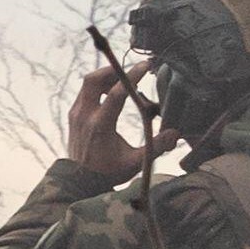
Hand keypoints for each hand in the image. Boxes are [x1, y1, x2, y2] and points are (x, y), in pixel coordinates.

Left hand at [63, 61, 165, 176]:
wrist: (79, 182)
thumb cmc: (109, 172)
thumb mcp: (135, 162)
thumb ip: (156, 147)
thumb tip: (176, 133)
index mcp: (100, 126)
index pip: (115, 93)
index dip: (132, 76)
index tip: (146, 66)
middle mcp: (84, 116)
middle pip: (93, 80)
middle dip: (114, 70)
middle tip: (133, 71)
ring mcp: (76, 114)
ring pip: (87, 83)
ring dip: (106, 77)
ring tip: (126, 81)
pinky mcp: (73, 115)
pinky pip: (85, 92)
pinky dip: (99, 86)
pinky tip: (114, 92)